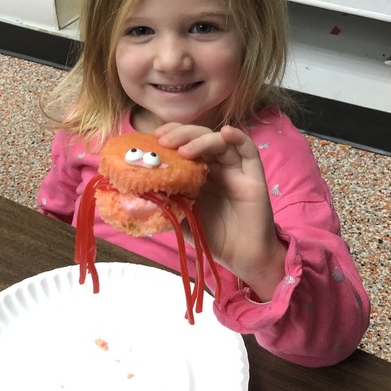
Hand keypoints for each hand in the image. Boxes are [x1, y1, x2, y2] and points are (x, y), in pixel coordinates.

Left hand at [156, 122, 286, 300]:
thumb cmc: (211, 237)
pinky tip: (225, 133)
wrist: (241, 257)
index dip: (169, 135)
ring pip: (220, 141)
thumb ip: (164, 204)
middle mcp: (215, 166)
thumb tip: (137, 192)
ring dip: (201, 140)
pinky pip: (248, 151)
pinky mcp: (253, 176)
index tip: (152, 137)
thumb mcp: (181, 218)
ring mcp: (235, 169)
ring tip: (184, 151)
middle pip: (199, 137)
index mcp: (197, 173)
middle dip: (180, 134)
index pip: (183, 144)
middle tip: (163, 141)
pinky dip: (237, 137)